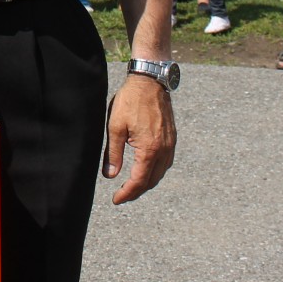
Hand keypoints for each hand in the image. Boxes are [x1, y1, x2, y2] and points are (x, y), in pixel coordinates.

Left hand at [103, 74, 175, 204]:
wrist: (149, 81)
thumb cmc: (130, 101)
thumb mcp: (115, 127)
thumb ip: (113, 153)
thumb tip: (111, 176)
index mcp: (149, 149)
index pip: (139, 181)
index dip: (127, 194)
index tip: (116, 200)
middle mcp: (164, 150)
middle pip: (151, 180)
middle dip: (136, 191)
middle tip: (122, 196)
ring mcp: (170, 144)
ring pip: (161, 173)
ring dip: (147, 183)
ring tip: (132, 187)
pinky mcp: (172, 138)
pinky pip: (166, 162)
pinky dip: (156, 171)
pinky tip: (147, 170)